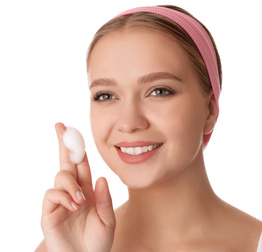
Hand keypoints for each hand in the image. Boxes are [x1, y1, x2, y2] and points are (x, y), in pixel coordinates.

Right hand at [40, 123, 115, 251]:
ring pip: (61, 176)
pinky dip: (63, 196)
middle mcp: (74, 191)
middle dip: (63, 143)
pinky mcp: (49, 212)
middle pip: (67, 162)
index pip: (82, 164)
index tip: (72, 130)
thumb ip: (104, 199)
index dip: (78, 148)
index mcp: (88, 190)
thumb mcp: (107, 219)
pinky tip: (73, 205)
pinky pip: (52, 193)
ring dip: (71, 184)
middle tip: (60, 126)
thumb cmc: (98, 242)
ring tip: (80, 200)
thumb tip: (100, 177)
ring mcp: (60, 200)